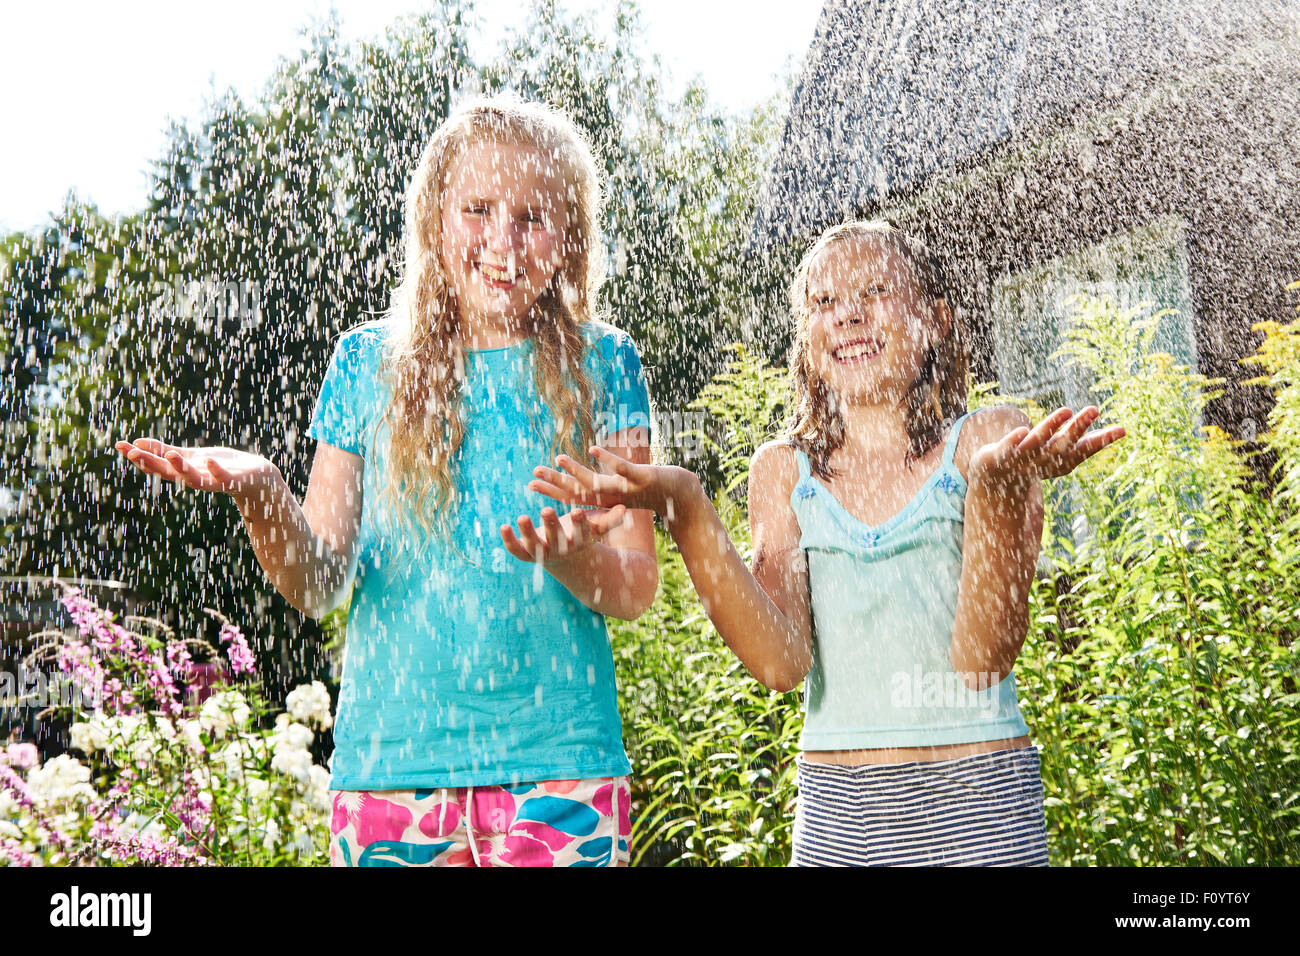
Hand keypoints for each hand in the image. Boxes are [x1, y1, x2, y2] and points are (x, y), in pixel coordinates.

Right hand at [114, 438, 280, 503]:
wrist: (255, 478)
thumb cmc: (221, 466)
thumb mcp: (190, 457)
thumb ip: (166, 452)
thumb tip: (136, 443)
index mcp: (184, 471)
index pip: (157, 465)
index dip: (139, 457)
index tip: (119, 446)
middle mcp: (195, 478)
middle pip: (169, 473)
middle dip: (150, 463)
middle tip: (131, 453)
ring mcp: (214, 481)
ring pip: (194, 479)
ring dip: (181, 469)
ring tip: (171, 456)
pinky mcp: (233, 481)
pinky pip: (223, 478)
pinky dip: (215, 470)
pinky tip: (208, 459)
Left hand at [499, 504, 627, 566]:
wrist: (564, 556)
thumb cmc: (582, 533)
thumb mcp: (596, 526)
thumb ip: (610, 518)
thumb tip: (625, 508)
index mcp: (579, 542)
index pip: (581, 533)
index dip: (580, 524)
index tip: (579, 511)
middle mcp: (560, 550)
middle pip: (556, 538)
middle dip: (551, 525)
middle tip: (546, 510)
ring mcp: (542, 554)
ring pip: (534, 544)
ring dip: (527, 532)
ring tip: (521, 517)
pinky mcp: (526, 554)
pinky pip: (516, 549)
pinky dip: (508, 540)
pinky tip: (502, 526)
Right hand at [526, 446, 690, 515]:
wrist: (682, 496)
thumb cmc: (653, 491)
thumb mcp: (627, 489)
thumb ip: (607, 484)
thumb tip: (586, 481)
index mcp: (608, 500)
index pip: (575, 496)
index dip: (553, 491)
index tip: (531, 483)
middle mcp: (614, 497)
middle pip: (580, 491)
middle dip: (556, 483)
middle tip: (534, 474)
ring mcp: (628, 489)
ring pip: (598, 482)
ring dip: (577, 471)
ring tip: (558, 458)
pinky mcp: (644, 479)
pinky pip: (624, 469)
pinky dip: (609, 460)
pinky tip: (593, 450)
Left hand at [968, 406, 1125, 494]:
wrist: (995, 481)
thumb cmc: (1035, 461)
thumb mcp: (1062, 453)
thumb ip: (1087, 443)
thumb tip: (1124, 430)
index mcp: (1059, 462)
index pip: (1082, 451)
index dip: (1101, 442)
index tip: (1122, 430)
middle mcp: (1042, 462)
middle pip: (1062, 446)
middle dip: (1077, 428)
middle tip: (1094, 409)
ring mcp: (1020, 460)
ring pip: (1037, 443)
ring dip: (1051, 427)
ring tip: (1067, 410)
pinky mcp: (998, 456)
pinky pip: (1006, 448)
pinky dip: (1014, 441)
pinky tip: (1022, 430)